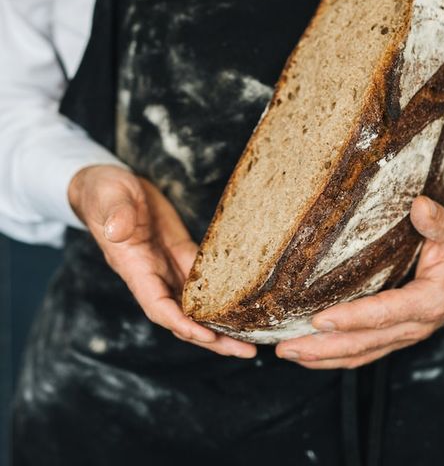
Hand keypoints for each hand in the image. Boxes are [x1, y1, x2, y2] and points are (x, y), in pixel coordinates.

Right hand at [68, 165, 256, 358]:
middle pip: (182, 317)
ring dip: (220, 323)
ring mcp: (166, 264)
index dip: (181, 324)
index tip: (207, 337)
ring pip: (195, 304)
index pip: (158, 306)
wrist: (107, 183)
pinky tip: (242, 303)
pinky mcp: (178, 250)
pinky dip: (221, 294)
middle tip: (245, 352)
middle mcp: (151, 273)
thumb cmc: (102, 190)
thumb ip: (113, 214)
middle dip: (211, 338)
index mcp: (133, 266)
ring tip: (250, 338)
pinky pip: (202, 278)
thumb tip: (117, 231)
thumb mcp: (107, 196)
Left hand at [276, 195, 443, 368]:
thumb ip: (439, 221)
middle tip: (286, 347)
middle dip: (324, 348)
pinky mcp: (399, 333)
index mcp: (430, 300)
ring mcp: (407, 333)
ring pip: (362, 352)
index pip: (385, 313)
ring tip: (290, 353)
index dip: (352, 318)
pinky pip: (367, 350)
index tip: (319, 320)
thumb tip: (420, 206)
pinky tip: (313, 354)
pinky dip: (338, 355)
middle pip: (366, 342)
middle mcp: (417, 324)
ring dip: (325, 357)